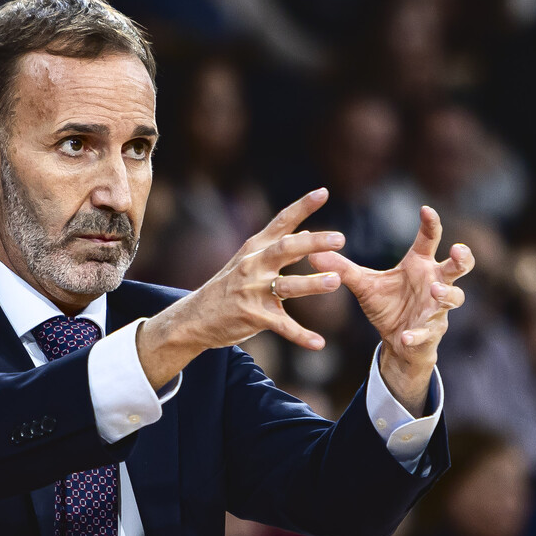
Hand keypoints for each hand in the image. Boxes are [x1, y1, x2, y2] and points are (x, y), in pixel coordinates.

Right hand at [135, 189, 344, 387]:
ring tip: (336, 281)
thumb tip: (306, 231)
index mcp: (255, 248)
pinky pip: (282, 326)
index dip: (302, 206)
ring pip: (286, 286)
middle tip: (340, 238)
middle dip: (313, 243)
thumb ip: (277, 246)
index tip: (324, 192)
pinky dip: (301, 336)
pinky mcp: (253, 316)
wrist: (195, 317)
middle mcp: (253, 265)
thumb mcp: (248, 261)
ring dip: (312, 284)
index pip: (281, 222)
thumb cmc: (228, 286)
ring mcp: (252, 291)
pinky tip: (319, 343)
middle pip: (285, 249)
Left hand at [310, 205, 472, 414]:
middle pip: (459, 266)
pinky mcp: (431, 331)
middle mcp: (434, 282)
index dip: (431, 224)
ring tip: (435, 290)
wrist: (397, 341)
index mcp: (419, 265)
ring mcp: (437, 308)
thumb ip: (342, 269)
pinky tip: (406, 336)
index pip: (429, 240)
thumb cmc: (388, 305)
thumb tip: (312, 252)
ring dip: (446, 293)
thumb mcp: (363, 285)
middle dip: (463, 258)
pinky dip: (418, 334)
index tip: (426, 210)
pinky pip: (428, 332)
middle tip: (457, 250)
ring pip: (454, 297)